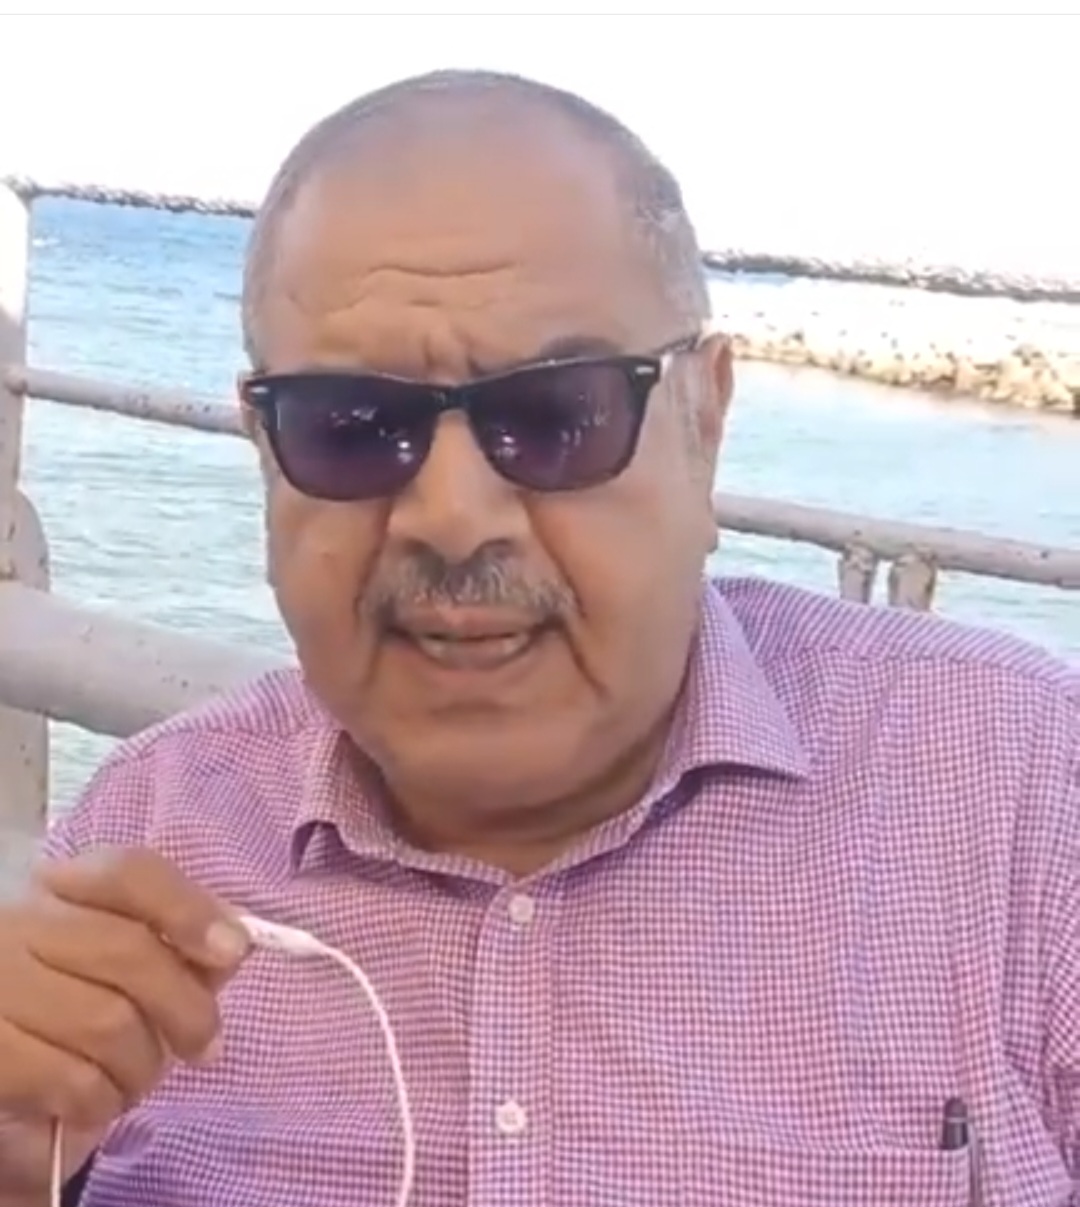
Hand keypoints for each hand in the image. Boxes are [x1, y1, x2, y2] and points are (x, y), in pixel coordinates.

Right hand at [0, 847, 250, 1196]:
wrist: (0, 1053)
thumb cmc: (63, 997)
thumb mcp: (112, 954)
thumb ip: (173, 941)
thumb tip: (233, 947)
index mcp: (58, 886)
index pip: (129, 873)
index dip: (189, 910)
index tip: (234, 951)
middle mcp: (17, 922)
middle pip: (129, 951)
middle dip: (186, 1009)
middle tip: (207, 1046)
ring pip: (106, 1022)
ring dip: (144, 1064)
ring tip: (141, 1076)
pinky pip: (71, 1080)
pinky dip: (103, 1099)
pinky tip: (99, 1099)